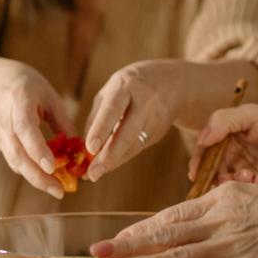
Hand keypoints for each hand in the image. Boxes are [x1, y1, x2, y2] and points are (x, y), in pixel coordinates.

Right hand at [0, 58, 75, 198]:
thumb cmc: (26, 86)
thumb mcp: (49, 95)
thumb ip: (62, 120)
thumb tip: (78, 147)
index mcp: (19, 100)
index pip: (25, 129)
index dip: (37, 150)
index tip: (53, 167)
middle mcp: (3, 119)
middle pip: (17, 152)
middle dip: (38, 175)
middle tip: (59, 190)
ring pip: (14, 160)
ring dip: (34, 178)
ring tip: (57, 189)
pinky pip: (14, 159)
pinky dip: (29, 170)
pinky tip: (46, 177)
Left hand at [83, 60, 184, 181]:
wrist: (174, 83)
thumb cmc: (131, 86)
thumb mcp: (113, 89)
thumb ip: (97, 115)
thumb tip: (83, 147)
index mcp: (127, 85)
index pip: (113, 108)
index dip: (101, 128)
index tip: (90, 148)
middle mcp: (144, 101)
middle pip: (128, 131)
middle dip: (110, 154)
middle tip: (92, 173)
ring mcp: (154, 118)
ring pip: (133, 144)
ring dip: (113, 161)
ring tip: (93, 174)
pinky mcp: (159, 133)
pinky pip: (136, 148)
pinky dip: (120, 157)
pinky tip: (106, 165)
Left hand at [90, 181, 257, 257]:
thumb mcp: (246, 194)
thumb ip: (217, 208)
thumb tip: (192, 221)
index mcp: (218, 199)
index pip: (170, 216)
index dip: (142, 228)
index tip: (118, 237)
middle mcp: (217, 220)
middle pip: (165, 234)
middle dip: (129, 244)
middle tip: (99, 253)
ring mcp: (227, 245)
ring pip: (176, 256)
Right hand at [189, 105, 257, 187]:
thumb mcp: (254, 114)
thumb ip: (224, 120)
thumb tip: (202, 138)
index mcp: (232, 133)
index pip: (207, 147)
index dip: (198, 158)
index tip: (194, 170)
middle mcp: (237, 152)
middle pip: (212, 166)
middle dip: (212, 174)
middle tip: (218, 177)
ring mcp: (247, 169)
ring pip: (225, 180)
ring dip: (229, 181)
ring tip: (245, 175)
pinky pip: (243, 191)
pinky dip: (245, 187)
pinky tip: (257, 179)